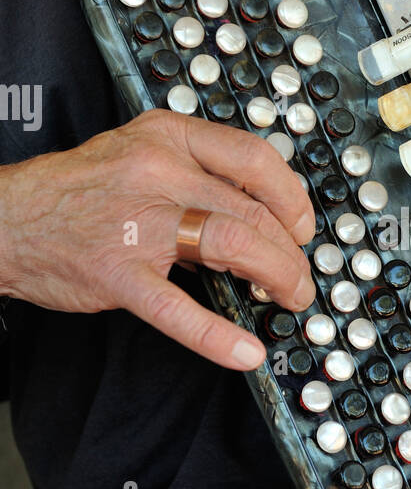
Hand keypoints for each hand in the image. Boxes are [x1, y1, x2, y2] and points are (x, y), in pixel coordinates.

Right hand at [0, 109, 315, 369]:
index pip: (254, 157)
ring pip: (233, 242)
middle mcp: (157, 171)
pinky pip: (177, 308)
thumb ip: (196, 173)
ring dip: (275, 276)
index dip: (292, 197)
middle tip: (301, 276)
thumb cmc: (76, 190)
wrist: (6, 218)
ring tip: (288, 298)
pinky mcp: (118, 273)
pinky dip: (217, 335)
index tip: (303, 224)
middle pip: (253, 208)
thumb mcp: (139, 153)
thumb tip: (258, 211)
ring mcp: (137, 222)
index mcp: (167, 136)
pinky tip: (244, 352)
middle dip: (291, 251)